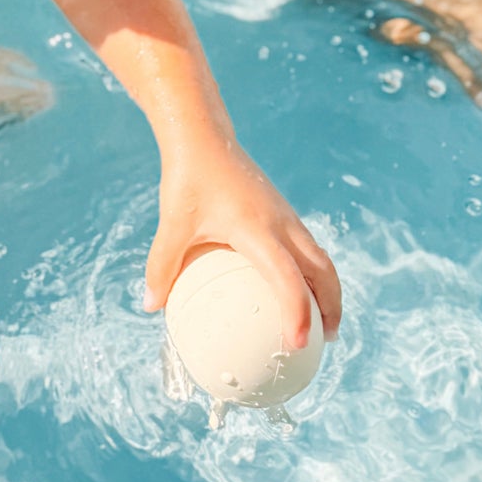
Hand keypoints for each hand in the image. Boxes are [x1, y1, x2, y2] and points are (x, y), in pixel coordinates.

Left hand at [143, 143, 341, 349]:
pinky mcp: (283, 212)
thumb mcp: (171, 225)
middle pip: (322, 270)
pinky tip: (296, 290)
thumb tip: (150, 306)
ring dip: (328, 290)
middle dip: (331, 306)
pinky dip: (312, 273)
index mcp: (257, 230)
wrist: (204, 138)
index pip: (287, 277)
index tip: (299, 343)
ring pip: (321, 258)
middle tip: (326, 340)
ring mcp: (287, 217)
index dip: (297, 312)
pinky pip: (308, 248)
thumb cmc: (188, 180)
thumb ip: (161, 267)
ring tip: (324, 322)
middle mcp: (282, 224)